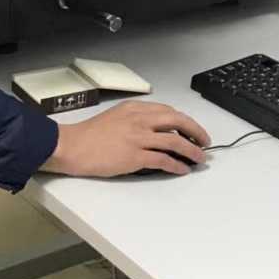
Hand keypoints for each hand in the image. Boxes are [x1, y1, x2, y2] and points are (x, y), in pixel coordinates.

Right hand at [41, 101, 210, 177]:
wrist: (72, 146)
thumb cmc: (89, 135)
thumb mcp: (115, 117)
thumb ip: (135, 120)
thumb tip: (156, 132)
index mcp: (135, 108)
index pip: (168, 112)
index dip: (184, 121)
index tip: (191, 130)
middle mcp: (139, 120)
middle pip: (178, 121)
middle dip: (196, 131)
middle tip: (205, 141)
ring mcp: (138, 138)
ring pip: (175, 141)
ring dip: (192, 151)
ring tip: (200, 159)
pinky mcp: (135, 156)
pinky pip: (164, 160)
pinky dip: (177, 165)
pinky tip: (183, 170)